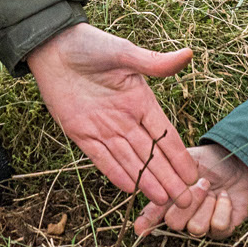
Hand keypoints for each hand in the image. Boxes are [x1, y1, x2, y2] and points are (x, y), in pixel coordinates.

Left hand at [28, 22, 197, 202]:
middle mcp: (125, 119)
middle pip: (150, 154)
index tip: (194, 176)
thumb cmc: (90, 44)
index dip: (179, 156)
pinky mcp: (80, 132)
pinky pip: (100, 157)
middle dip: (168, 178)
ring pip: (129, 159)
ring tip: (163, 201)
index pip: (164, 134)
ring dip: (145, 180)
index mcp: (140, 101)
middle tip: (185, 202)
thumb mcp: (124, 52)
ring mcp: (103, 127)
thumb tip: (188, 54)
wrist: (52, 46)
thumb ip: (154, 62)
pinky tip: (129, 188)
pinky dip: (114, 172)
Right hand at [133, 143, 247, 238]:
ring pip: (196, 228)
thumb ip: (170, 169)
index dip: (146, 223)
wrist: (239, 163)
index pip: (152, 215)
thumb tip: (153, 175)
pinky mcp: (222, 230)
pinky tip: (225, 198)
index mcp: (169, 198)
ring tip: (214, 190)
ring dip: (208, 204)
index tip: (140, 228)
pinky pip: (218, 226)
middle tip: (203, 183)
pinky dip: (224, 207)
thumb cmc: (210, 161)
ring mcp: (202, 225)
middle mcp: (183, 216)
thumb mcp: (187, 160)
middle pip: (174, 223)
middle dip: (189, 201)